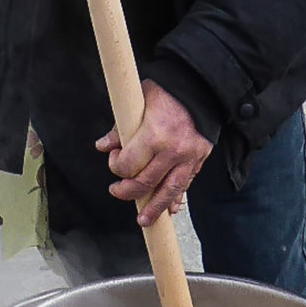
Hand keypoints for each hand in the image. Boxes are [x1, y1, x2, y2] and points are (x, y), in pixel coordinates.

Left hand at [97, 81, 212, 224]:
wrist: (202, 86)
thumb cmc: (168, 90)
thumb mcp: (139, 101)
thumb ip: (121, 127)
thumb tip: (104, 146)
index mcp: (155, 135)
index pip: (128, 165)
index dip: (116, 167)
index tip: (113, 159)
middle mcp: (173, 151)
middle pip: (146, 184)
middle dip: (128, 192)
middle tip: (117, 192)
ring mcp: (189, 157)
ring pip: (169, 191)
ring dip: (155, 208)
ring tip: (144, 220)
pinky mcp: (200, 159)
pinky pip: (187, 184)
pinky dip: (177, 197)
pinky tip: (171, 209)